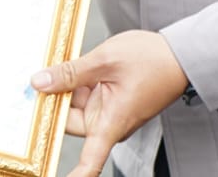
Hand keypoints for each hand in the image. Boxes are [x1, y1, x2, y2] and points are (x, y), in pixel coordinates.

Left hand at [30, 31, 187, 176]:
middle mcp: (110, 123)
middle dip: (55, 101)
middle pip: (69, 122)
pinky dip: (77, 82)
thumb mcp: (105, 60)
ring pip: (75, 106)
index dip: (74, 173)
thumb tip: (40, 82)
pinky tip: (71, 64)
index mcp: (111, 123)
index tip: (52, 175)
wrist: (180, 53)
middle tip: (38, 78)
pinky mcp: (110, 100)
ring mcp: (110, 112)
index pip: (90, 162)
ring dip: (66, 87)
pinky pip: (86, 96)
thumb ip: (70, 72)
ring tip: (59, 63)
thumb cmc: (152, 60)